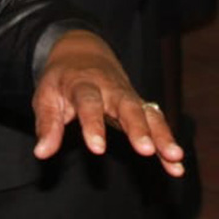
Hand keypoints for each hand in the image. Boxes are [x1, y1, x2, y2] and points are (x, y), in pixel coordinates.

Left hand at [33, 29, 186, 176]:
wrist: (83, 52)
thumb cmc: (62, 80)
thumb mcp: (46, 96)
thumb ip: (47, 124)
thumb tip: (42, 152)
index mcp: (85, 84)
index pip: (89, 103)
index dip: (93, 125)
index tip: (97, 149)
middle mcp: (112, 89)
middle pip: (128, 106)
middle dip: (139, 128)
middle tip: (147, 150)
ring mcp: (129, 97)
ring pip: (149, 114)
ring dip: (163, 135)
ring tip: (175, 158)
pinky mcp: (140, 107)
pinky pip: (157, 123)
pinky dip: (167, 143)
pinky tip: (176, 166)